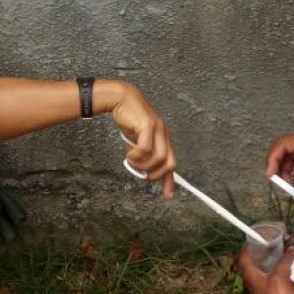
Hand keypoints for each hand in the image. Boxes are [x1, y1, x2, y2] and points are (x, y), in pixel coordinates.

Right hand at [107, 82, 176, 197]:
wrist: (121, 99)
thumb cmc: (129, 120)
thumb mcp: (138, 140)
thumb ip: (144, 153)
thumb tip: (142, 170)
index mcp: (164, 139)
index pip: (172, 162)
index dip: (170, 180)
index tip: (168, 195)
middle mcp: (164, 135)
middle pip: (170, 163)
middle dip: (155, 174)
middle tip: (141, 175)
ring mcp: (158, 129)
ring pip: (158, 158)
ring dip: (143, 166)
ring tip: (132, 162)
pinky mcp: (147, 125)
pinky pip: (145, 148)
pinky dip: (136, 156)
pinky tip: (128, 154)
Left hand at [237, 246, 293, 293]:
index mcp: (276, 282)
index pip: (283, 261)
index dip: (289, 254)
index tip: (292, 250)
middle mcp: (261, 291)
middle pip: (246, 267)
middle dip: (247, 255)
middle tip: (253, 249)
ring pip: (254, 286)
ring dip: (260, 279)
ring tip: (271, 278)